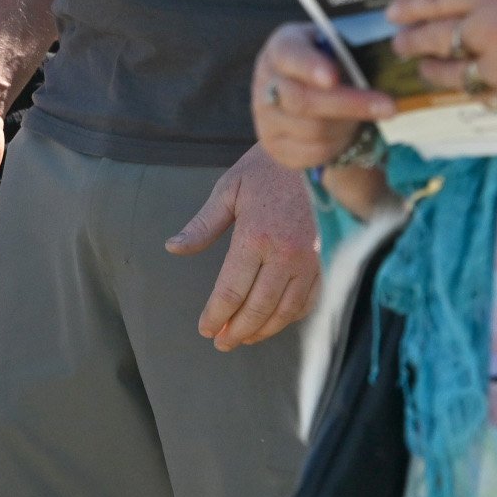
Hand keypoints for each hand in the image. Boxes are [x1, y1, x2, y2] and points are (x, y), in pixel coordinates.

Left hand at [167, 147, 319, 349]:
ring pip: (285, 310)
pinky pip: (308, 300)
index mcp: (256, 237)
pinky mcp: (324, 261)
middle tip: (221, 342)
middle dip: (237, 330)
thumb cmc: (265, 169)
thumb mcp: (228, 190)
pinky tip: (274, 321)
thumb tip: (173, 248)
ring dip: (263, 330)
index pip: (231, 291)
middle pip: (258, 308)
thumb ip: (202, 225)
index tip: (205, 329)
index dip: (216, 315)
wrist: (314, 154)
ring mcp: (309, 260)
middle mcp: (285, 254)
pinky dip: (290, 317)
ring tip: (244, 338)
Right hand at [252, 22, 392, 172]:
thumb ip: (348, 52)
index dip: (310, 66)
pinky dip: (336, 145)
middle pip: (304, 99)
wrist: (305, 87)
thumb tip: (385, 64)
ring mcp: (265, 116)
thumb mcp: (335, 46)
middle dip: (350, 104)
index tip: (333, 77)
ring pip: (311, 130)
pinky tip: (345, 132)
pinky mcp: (273, 144)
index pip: (290, 55)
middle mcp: (265, 81)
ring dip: (346, 126)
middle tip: (389, 107)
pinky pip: (311, 152)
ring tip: (362, 117)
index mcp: (281, 48)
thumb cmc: (327, 61)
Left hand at [389, 0, 496, 118]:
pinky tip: (464, 87)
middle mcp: (492, 28)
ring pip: (448, 74)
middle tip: (399, 44)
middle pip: (433, 37)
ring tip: (424, 69)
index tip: (392, 12)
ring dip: (431, 71)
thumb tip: (480, 1)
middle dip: (411, 42)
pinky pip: (479, 95)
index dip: (410, 5)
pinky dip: (469, 91)